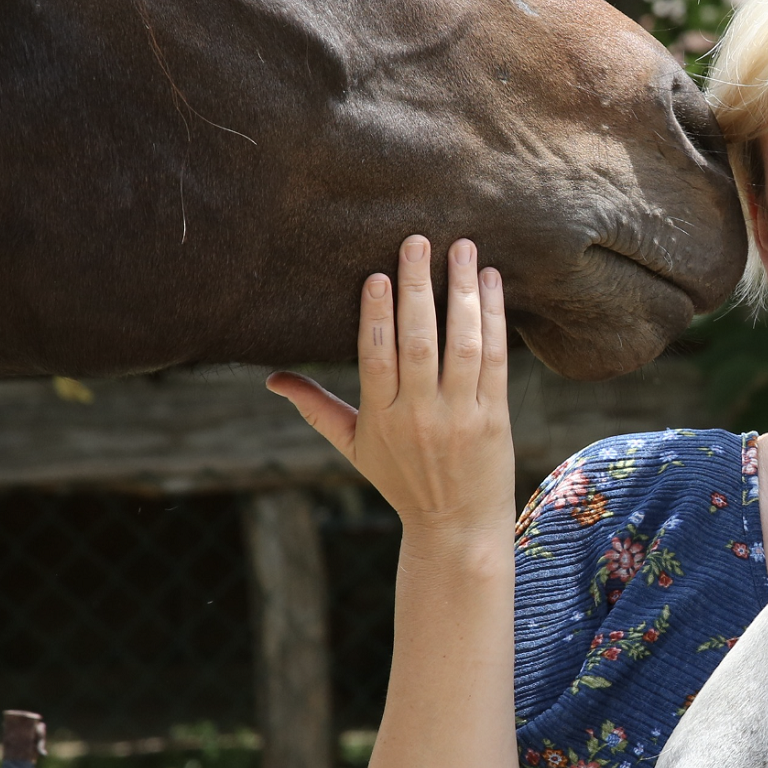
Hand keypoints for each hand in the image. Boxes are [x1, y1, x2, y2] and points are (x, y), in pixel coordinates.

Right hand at [267, 236, 512, 539]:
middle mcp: (419, 414)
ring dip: (464, 292)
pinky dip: (496, 318)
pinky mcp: (494, 416)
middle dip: (418, 287)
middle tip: (419, 240)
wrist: (457, 527)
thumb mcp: (354, 447)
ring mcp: (460, 414)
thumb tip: (271, 380)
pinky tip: (493, 282)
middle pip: (418, 341)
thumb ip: (316, 409)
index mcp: (380, 416)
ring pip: (462, 343)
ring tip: (463, 248)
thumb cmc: (402, 481)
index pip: (375, 355)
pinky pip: (496, 358)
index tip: (378, 274)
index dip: (376, 313)